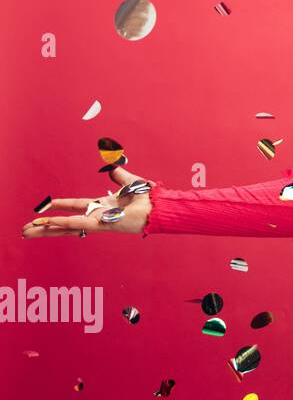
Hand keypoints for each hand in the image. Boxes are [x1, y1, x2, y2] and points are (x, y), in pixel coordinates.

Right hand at [21, 166, 153, 237]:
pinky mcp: (103, 225)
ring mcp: (99, 222)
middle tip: (26, 230)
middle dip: (46, 226)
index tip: (45, 208)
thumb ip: (120, 176)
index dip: (60, 207)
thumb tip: (112, 168)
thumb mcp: (131, 183)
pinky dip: (63, 223)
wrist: (160, 206)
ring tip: (27, 232)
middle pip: (66, 222)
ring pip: (67, 226)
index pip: (76, 207)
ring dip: (46, 229)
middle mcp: (98, 216)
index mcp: (103, 207)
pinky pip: (79, 224)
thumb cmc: (149, 198)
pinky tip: (48, 224)